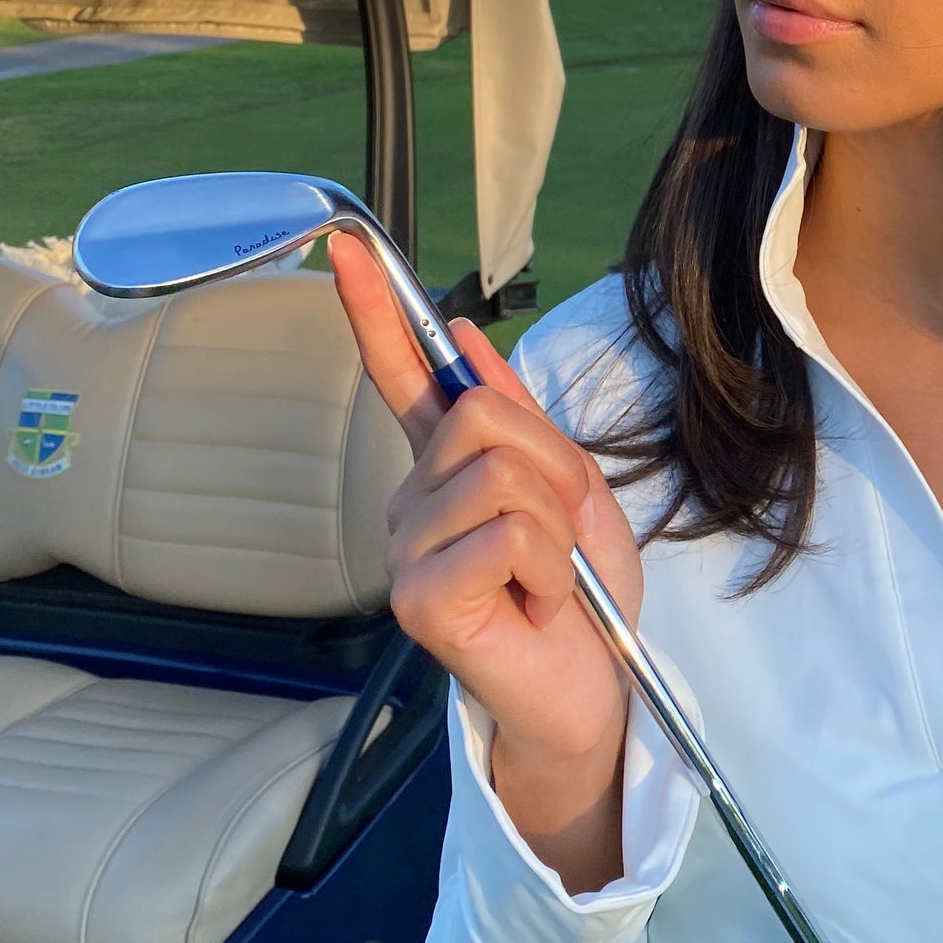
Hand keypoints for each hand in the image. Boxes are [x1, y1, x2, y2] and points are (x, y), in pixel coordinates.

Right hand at [329, 233, 640, 887]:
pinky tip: (534, 610)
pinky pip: (510, 536)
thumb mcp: (571, 491)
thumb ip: (522, 420)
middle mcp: (412, 503)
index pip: (399, 375)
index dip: (374, 309)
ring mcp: (407, 551)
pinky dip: (549, 572)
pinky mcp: (418, 598)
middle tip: (560, 538)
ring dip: (557, 529)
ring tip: (548, 582)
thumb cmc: (582, 599)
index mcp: (447, 470)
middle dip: (553, 469)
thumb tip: (465, 335)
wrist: (597, 694)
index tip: (344, 248)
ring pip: (503, 476)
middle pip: (484, 416)